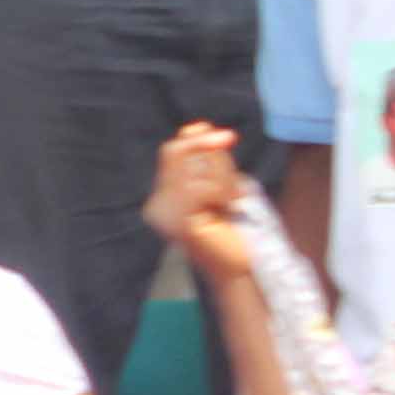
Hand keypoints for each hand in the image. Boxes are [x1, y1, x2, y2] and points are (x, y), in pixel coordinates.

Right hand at [143, 120, 254, 275]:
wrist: (238, 269)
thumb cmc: (229, 230)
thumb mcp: (217, 186)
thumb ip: (206, 160)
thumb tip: (197, 125)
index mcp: (162, 197)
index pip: (171, 152)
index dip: (196, 139)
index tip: (227, 138)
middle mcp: (156, 205)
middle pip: (178, 154)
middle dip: (214, 156)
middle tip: (236, 171)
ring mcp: (166, 216)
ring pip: (193, 169)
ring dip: (223, 178)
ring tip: (232, 200)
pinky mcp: (181, 224)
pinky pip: (200, 188)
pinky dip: (221, 191)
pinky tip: (227, 207)